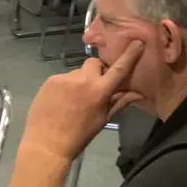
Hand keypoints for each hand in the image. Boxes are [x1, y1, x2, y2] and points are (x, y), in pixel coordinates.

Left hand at [19, 42, 144, 164]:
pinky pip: (64, 77)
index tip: (137, 42)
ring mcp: (65, 78)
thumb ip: (120, 102)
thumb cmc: (79, 135)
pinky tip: (62, 100)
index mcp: (100, 91)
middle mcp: (83, 79)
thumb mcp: (103, 120)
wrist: (47, 144)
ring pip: (79, 72)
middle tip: (95, 86)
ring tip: (75, 98)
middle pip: (95, 63)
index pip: (119, 69)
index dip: (130, 55)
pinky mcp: (51, 80)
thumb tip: (139, 93)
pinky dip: (67, 85)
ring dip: (81, 80)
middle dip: (98, 71)